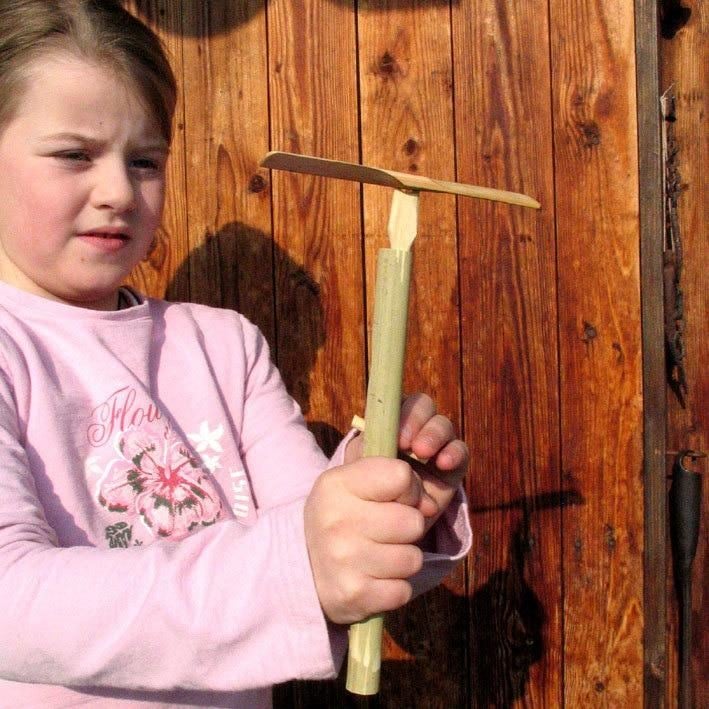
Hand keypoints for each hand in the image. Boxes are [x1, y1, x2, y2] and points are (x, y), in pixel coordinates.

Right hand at [304, 457, 432, 623]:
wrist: (300, 566)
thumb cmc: (341, 517)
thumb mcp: (355, 483)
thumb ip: (398, 479)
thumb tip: (431, 506)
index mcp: (337, 484)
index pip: (401, 476)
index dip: (407, 489)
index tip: (392, 500)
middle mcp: (337, 520)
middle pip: (413, 521)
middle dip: (406, 529)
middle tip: (383, 533)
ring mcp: (343, 560)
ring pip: (413, 559)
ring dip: (402, 560)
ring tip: (377, 556)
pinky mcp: (353, 595)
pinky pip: (403, 591)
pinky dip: (393, 588)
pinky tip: (372, 579)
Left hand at [345, 393, 468, 529]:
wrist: (379, 525)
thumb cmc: (363, 491)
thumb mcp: (358, 471)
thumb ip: (368, 456)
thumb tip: (389, 455)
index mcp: (387, 423)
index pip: (398, 400)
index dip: (402, 413)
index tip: (398, 438)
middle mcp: (413, 429)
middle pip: (423, 406)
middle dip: (419, 422)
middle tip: (413, 447)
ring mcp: (434, 446)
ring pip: (442, 425)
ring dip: (435, 436)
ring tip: (425, 454)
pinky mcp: (452, 467)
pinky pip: (460, 450)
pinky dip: (454, 452)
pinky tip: (445, 463)